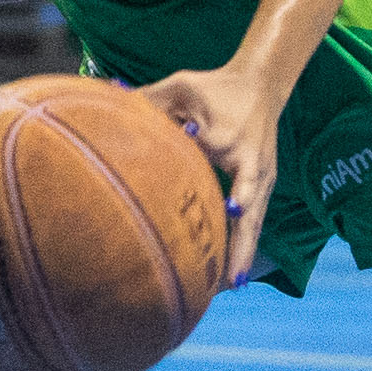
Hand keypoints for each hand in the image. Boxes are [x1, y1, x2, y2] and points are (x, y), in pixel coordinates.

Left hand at [136, 63, 280, 289]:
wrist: (261, 85)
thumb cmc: (215, 87)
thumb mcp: (183, 86)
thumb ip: (150, 99)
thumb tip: (108, 102)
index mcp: (231, 137)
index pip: (223, 164)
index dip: (226, 189)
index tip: (227, 209)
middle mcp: (252, 163)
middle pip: (250, 206)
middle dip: (240, 239)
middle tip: (229, 274)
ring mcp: (262, 178)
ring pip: (255, 221)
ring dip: (243, 252)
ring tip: (232, 285)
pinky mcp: (263, 185)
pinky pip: (255, 220)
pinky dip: (246, 246)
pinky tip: (235, 276)